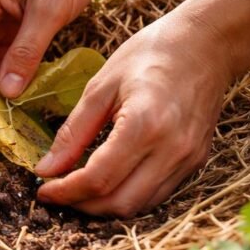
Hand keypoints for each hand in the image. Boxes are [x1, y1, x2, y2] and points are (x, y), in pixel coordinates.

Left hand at [36, 12, 231, 216]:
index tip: (43, 190)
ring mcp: (188, 159)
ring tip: (77, 190)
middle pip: (119, 203)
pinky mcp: (196, 162)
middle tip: (56, 192)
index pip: (98, 179)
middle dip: (82, 205)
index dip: (65, 192)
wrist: (206, 43)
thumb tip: (47, 168)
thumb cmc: (151, 54)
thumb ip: (74, 131)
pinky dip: (128, 196)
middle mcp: (171, 150)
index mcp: (144, 125)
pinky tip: (108, 181)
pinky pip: (157, 195)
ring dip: (104, 206)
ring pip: (139, 206)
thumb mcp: (101, 86)